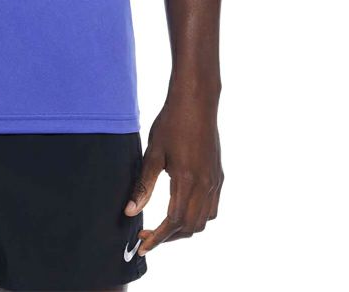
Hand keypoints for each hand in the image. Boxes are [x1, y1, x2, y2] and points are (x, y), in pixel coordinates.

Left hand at [125, 95, 222, 252]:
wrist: (197, 102)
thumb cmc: (171, 123)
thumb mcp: (152, 154)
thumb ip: (143, 186)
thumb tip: (130, 212)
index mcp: (188, 180)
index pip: (174, 222)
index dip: (158, 237)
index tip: (143, 245)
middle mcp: (206, 185)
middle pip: (190, 227)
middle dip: (169, 237)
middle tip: (147, 234)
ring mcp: (215, 181)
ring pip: (204, 221)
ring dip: (184, 229)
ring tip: (163, 226)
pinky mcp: (218, 176)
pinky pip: (212, 208)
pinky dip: (198, 217)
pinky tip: (181, 210)